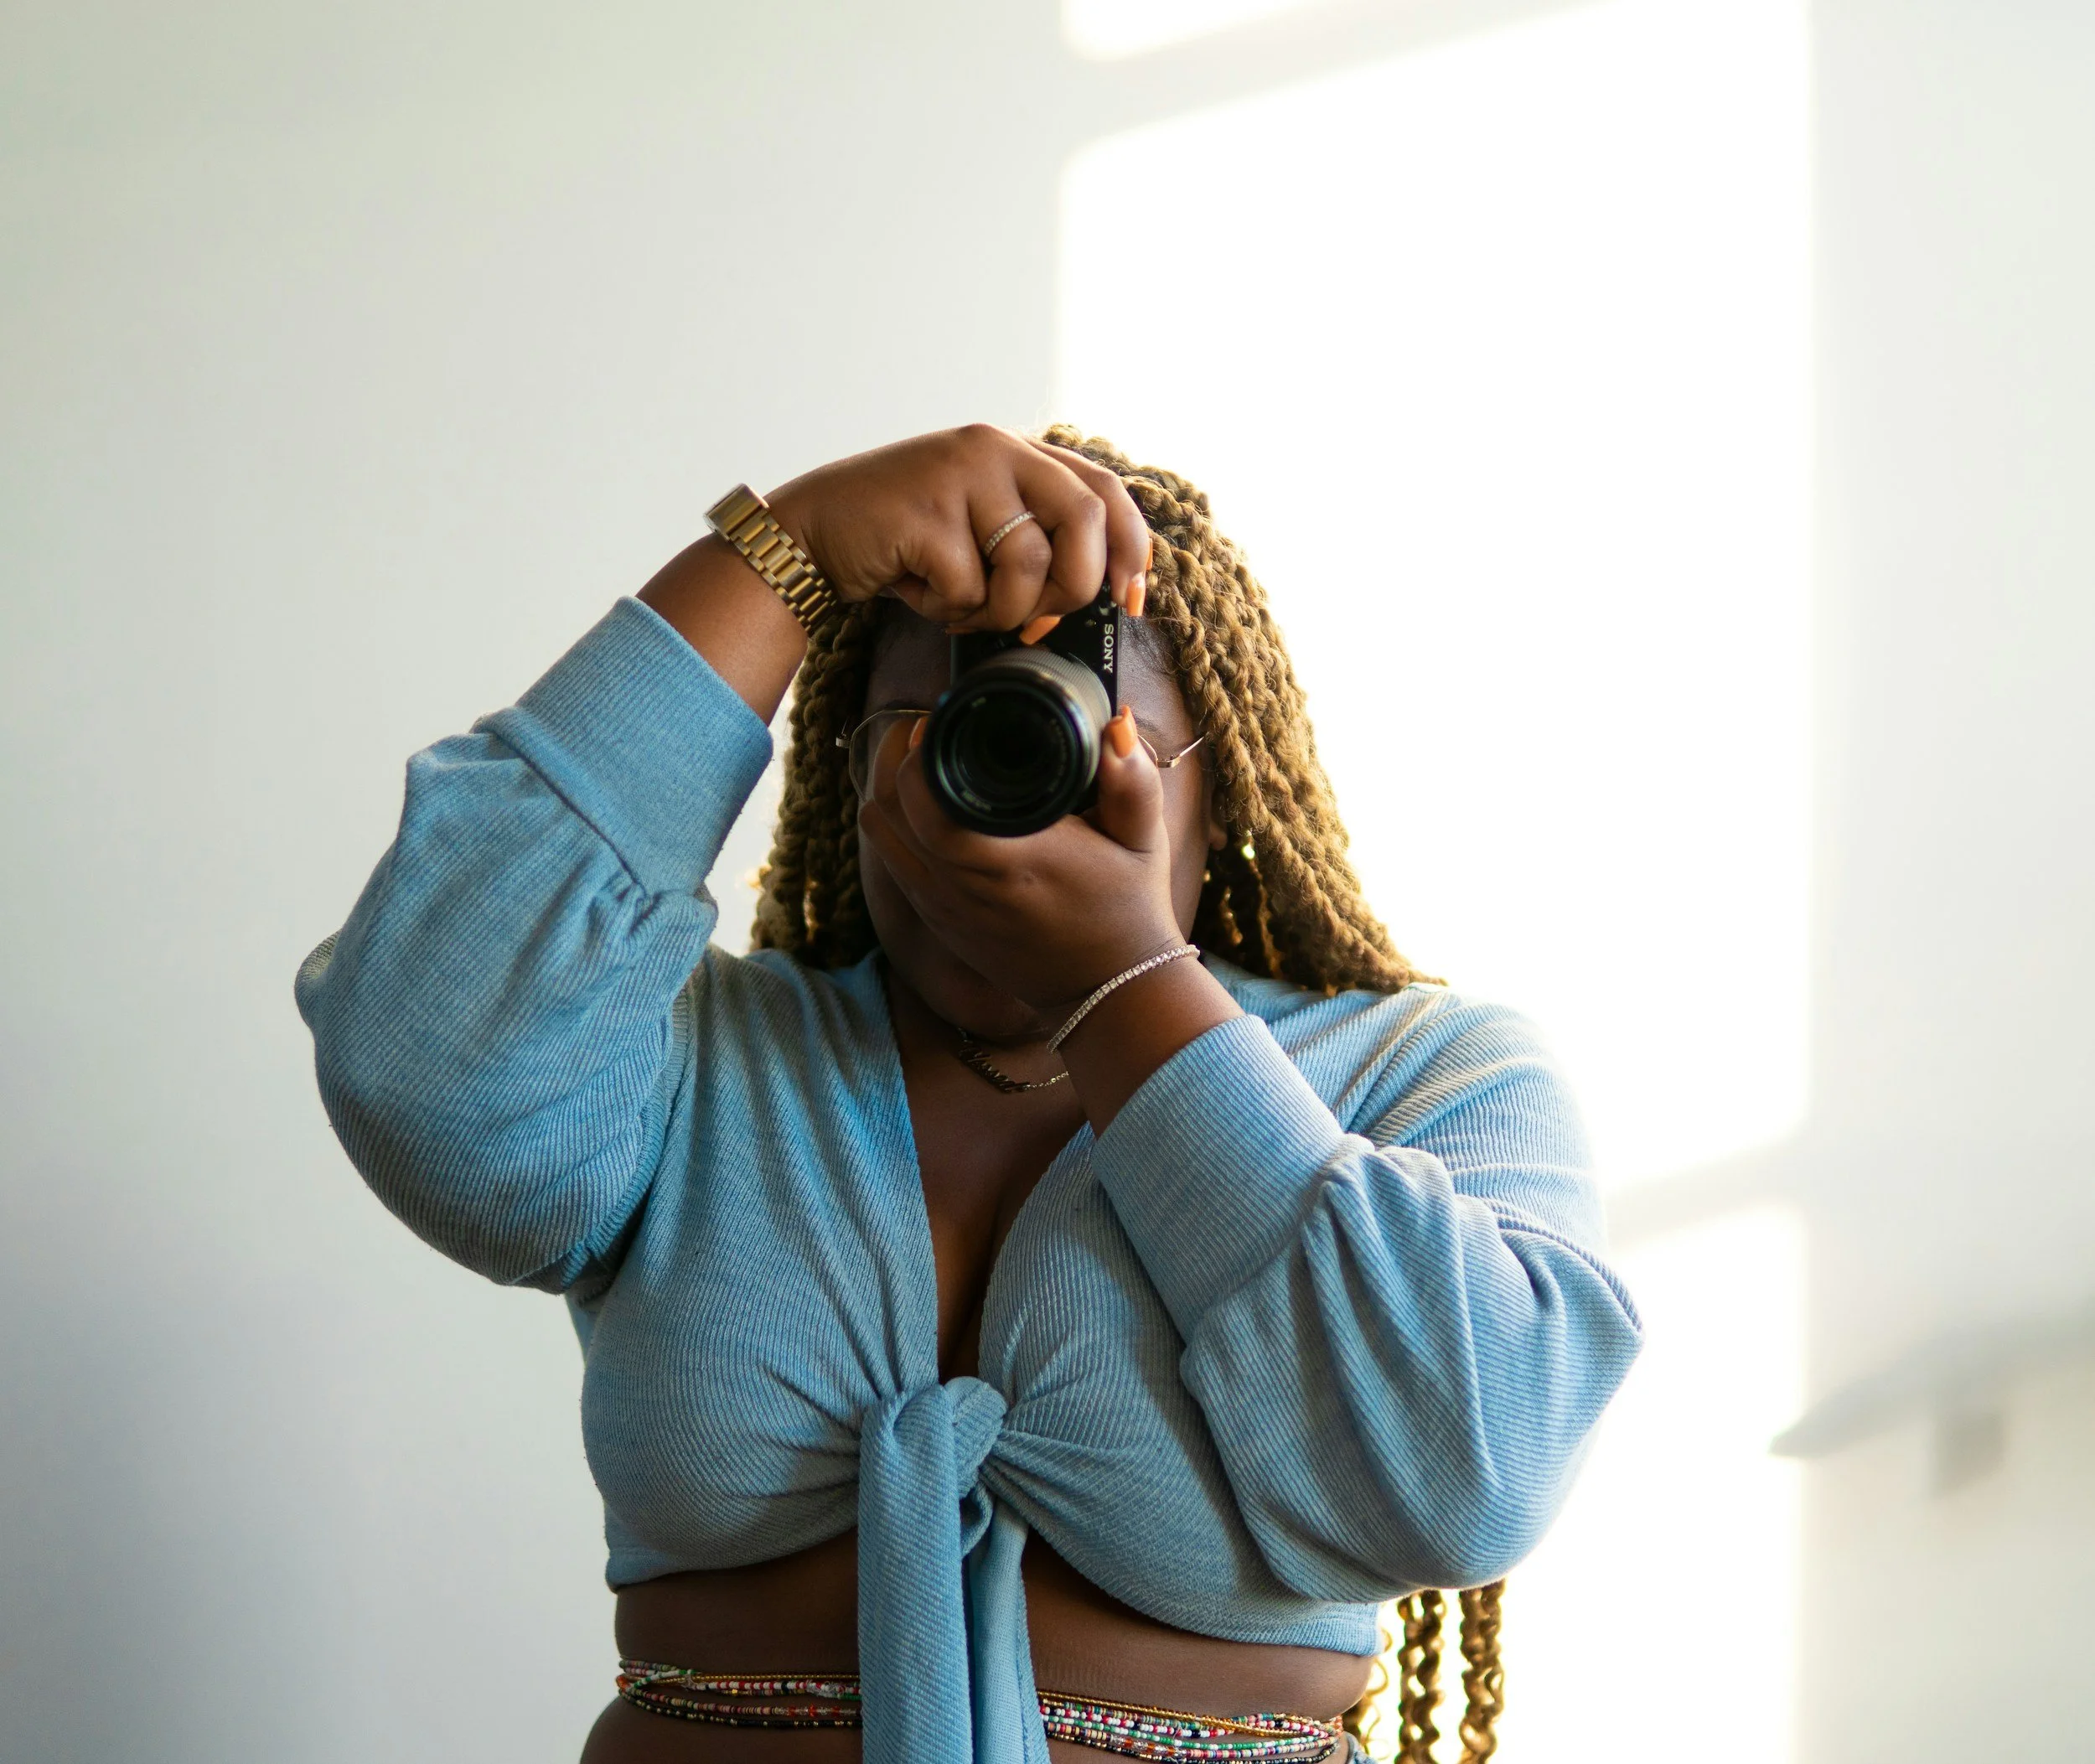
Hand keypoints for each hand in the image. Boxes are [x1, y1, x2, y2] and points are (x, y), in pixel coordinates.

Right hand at [768, 425, 1153, 630]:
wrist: (813, 534)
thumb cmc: (904, 542)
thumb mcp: (979, 524)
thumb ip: (1037, 537)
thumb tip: (1103, 591)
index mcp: (1017, 451)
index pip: (1104, 491)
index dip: (1130, 549)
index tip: (1128, 598)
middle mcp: (995, 449)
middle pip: (1084, 523)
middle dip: (1069, 590)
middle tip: (1032, 618)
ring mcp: (959, 475)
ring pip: (1029, 564)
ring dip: (999, 609)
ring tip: (959, 603)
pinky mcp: (925, 512)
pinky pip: (969, 588)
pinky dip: (948, 611)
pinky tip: (918, 592)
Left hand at [857, 701, 1183, 1016]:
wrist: (1106, 991)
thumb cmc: (1127, 909)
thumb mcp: (1143, 841)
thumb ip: (1132, 780)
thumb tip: (1115, 724)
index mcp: (1007, 859)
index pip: (924, 798)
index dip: (918, 755)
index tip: (939, 723)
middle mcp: (962, 885)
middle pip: (887, 807)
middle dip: (900, 762)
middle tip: (931, 735)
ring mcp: (943, 907)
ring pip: (879, 833)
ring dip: (890, 795)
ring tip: (925, 769)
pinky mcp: (937, 922)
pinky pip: (892, 862)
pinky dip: (896, 829)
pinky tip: (925, 810)